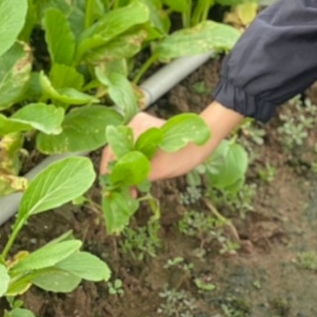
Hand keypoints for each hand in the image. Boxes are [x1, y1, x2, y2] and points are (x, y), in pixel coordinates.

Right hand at [99, 102, 245, 185]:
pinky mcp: (147, 134)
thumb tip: (120, 186)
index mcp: (136, 127)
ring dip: (126, 171)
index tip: (112, 190)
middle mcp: (135, 123)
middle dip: (118, 173)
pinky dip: (134, 165)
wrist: (206, 142)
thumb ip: (137, 175)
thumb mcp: (159, 169)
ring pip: (125, 152)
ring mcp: (141, 127)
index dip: (110, 172)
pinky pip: (134, 150)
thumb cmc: (186, 153)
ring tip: (131, 189)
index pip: (113, 151)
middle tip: (123, 192)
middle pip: (117, 151)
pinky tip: (138, 179)